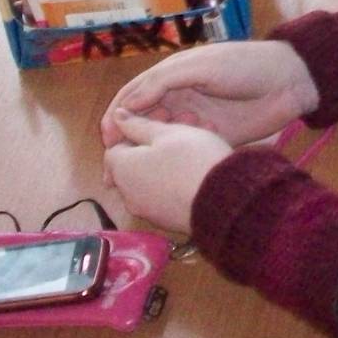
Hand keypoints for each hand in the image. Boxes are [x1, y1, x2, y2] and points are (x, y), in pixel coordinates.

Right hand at [99, 40, 319, 148]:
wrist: (290, 80)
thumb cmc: (244, 64)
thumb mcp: (200, 66)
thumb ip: (163, 82)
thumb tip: (126, 105)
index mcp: (172, 76)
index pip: (133, 97)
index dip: (116, 118)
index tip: (106, 142)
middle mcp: (179, 98)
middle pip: (142, 121)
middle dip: (126, 143)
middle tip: (114, 170)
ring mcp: (195, 119)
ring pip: (162, 138)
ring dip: (148, 153)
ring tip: (138, 172)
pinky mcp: (213, 137)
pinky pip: (185, 148)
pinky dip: (174, 156)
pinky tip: (170, 167)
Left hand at [103, 109, 231, 233]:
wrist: (222, 201)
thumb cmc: (192, 159)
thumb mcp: (168, 133)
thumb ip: (138, 124)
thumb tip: (117, 116)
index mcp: (122, 168)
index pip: (115, 146)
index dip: (137, 129)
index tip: (163, 118)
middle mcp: (128, 193)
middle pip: (135, 162)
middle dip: (157, 142)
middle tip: (186, 125)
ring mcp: (148, 210)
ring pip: (153, 176)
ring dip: (169, 159)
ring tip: (201, 141)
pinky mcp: (167, 220)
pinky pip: (166, 193)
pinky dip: (176, 178)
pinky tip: (201, 166)